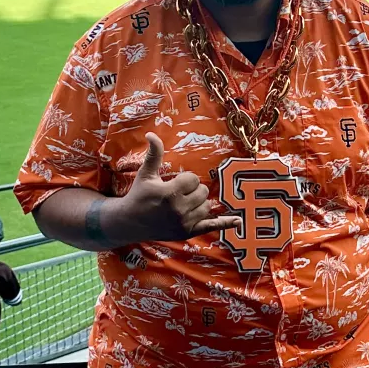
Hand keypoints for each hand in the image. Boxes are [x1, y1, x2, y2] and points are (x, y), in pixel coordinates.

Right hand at [120, 133, 240, 240]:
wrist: (130, 222)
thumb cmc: (139, 195)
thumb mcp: (146, 174)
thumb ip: (154, 154)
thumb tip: (152, 134)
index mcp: (170, 193)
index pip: (192, 179)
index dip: (185, 179)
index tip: (173, 183)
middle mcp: (179, 209)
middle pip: (202, 191)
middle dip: (193, 190)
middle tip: (179, 193)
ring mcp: (185, 223)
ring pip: (207, 206)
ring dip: (200, 202)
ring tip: (184, 203)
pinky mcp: (188, 233)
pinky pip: (211, 226)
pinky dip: (226, 223)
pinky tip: (239, 220)